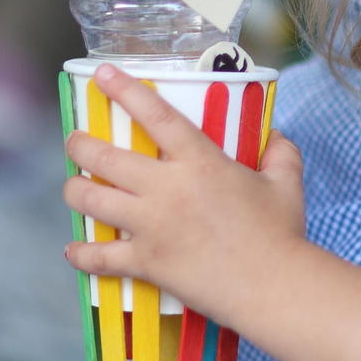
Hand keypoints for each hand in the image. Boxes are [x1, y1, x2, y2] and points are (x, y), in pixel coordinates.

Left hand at [62, 64, 360, 360]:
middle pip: (104, 156)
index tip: (102, 74)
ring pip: (90, 199)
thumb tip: (274, 136)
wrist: (272, 286)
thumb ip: (279, 151)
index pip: (155, 115)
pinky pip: (99, 258)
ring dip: (74, 189)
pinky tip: (74, 249)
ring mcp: (151, 226)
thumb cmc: (281, 232)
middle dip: (80, 143)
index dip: (124, 90)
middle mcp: (167, 188)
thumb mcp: (286, 182)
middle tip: (75, 140)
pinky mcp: (145, 262)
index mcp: (200, 161)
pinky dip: (81, 254)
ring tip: (74, 185)